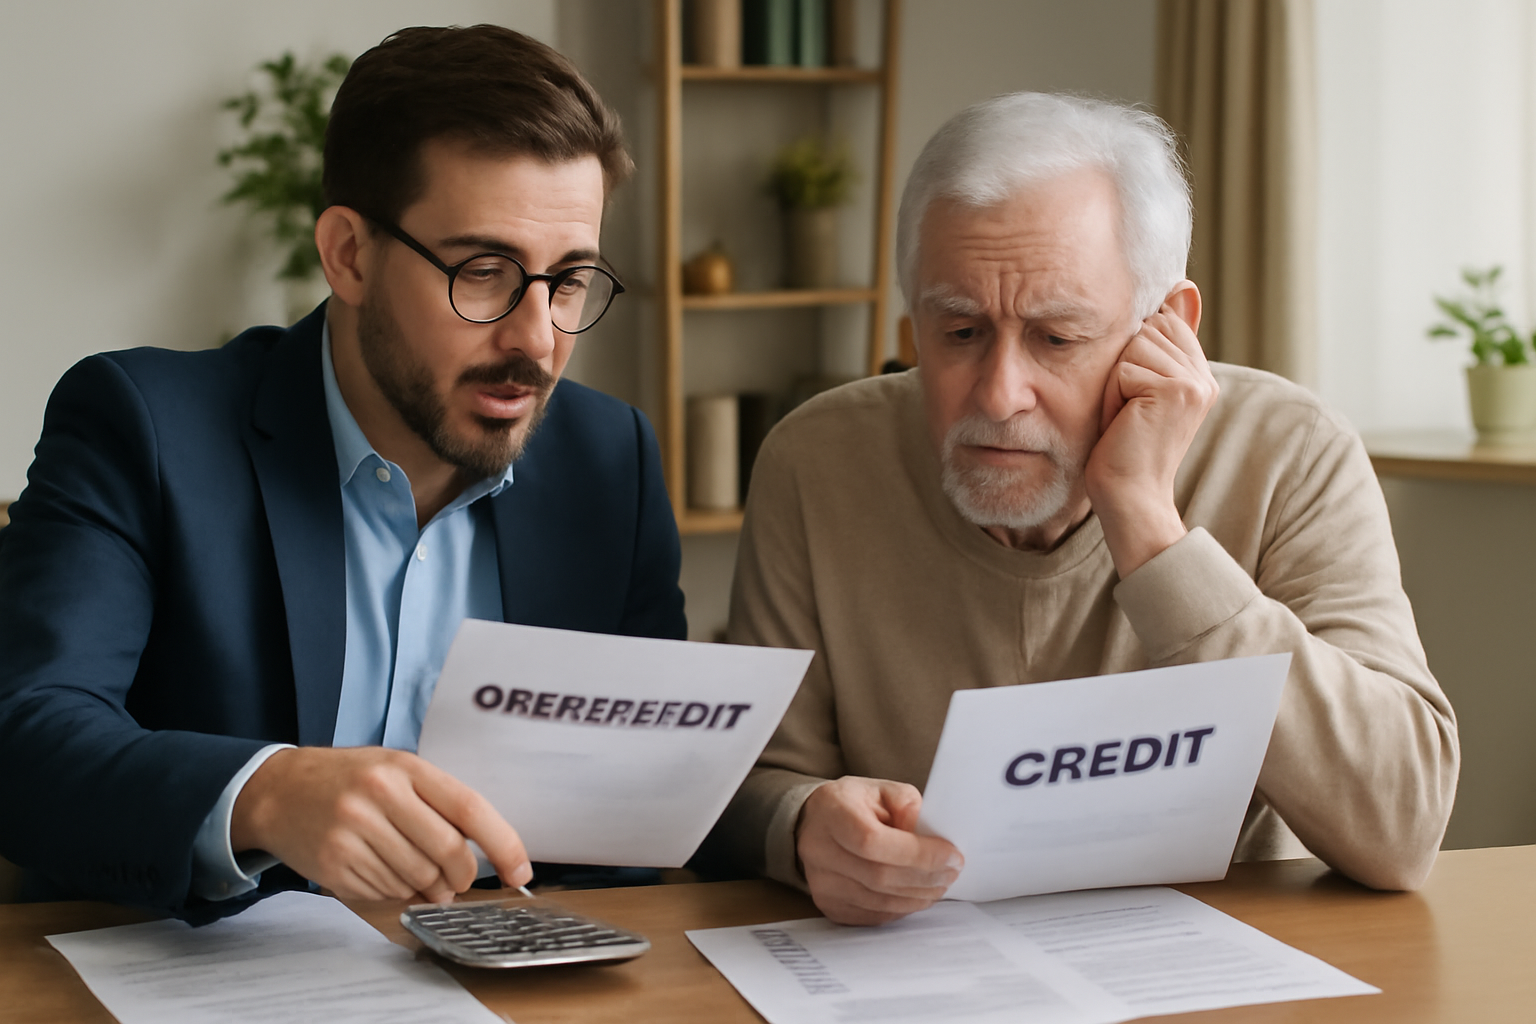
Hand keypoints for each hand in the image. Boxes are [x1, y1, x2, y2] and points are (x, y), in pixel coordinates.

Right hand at [230, 746, 531, 902]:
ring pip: (419, 878)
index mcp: (404, 767)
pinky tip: (384, 872)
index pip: (469, 808)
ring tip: (417, 873)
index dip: (503, 843)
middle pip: (448, 851)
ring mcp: (354, 831)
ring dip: (429, 887)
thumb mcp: (394, 769)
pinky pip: (386, 892)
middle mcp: (379, 795)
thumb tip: (480, 856)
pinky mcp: (334, 863)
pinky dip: (397, 892)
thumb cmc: (347, 779)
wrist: (276, 790)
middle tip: (459, 880)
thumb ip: (437, 803)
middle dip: (463, 875)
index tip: (520, 871)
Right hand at [796, 776, 962, 925]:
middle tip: (953, 871)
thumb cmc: (854, 804)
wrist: (815, 823)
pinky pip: (875, 915)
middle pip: (879, 876)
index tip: (952, 855)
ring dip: (919, 896)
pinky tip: (918, 894)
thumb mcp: (882, 789)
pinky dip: (903, 907)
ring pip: (880, 901)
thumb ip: (908, 807)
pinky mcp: (830, 906)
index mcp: (832, 812)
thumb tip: (928, 838)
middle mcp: (820, 850)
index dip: (918, 854)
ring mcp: (822, 884)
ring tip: (941, 883)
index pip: (873, 842)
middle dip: (926, 877)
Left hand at [1085, 286, 1217, 577]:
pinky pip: (1125, 368)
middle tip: (1130, 411)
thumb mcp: (1140, 389)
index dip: (1133, 356)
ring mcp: (1194, 383)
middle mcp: (1203, 376)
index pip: (1163, 322)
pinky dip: (1113, 396)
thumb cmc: (1123, 448)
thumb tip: (1185, 285)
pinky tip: (1124, 423)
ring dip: (1116, 381)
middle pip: (1149, 328)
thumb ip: (1162, 343)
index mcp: (1199, 374)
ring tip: (1126, 417)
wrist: (1130, 497)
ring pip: (1135, 345)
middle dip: (1124, 366)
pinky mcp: (1176, 390)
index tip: (1136, 400)